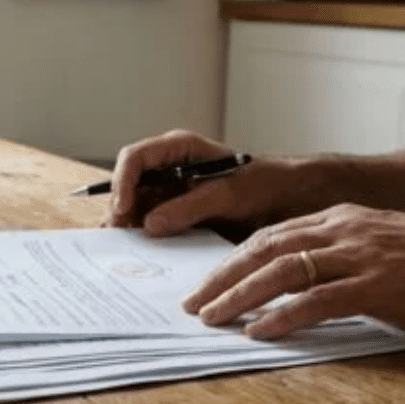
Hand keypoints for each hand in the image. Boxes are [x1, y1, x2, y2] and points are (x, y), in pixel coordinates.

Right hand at [103, 129, 313, 239]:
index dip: (123, 182)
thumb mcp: (228, 195)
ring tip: (124, 250)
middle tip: (118, 237)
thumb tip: (150, 225)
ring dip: (127, 227)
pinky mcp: (172, 214)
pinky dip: (141, 239)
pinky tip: (141, 254)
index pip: (135, 158)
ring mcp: (167, 192)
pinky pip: (148, 225)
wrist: (286, 201)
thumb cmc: (263, 185)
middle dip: (120, 210)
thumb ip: (189, 207)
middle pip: (127, 185)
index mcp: (177, 149)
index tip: (124, 210)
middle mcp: (166, 169)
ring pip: (133, 208)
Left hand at [181, 203, 404, 338]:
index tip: (204, 283)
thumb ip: (336, 262)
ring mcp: (361, 255)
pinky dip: (283, 316)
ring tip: (212, 318)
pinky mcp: (380, 284)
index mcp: (339, 219)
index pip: (269, 235)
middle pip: (264, 249)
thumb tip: (294, 289)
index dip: (231, 260)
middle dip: (221, 277)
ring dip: (240, 296)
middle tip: (191, 304)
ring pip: (282, 271)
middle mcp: (343, 230)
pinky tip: (258, 332)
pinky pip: (318, 300)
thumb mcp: (377, 251)